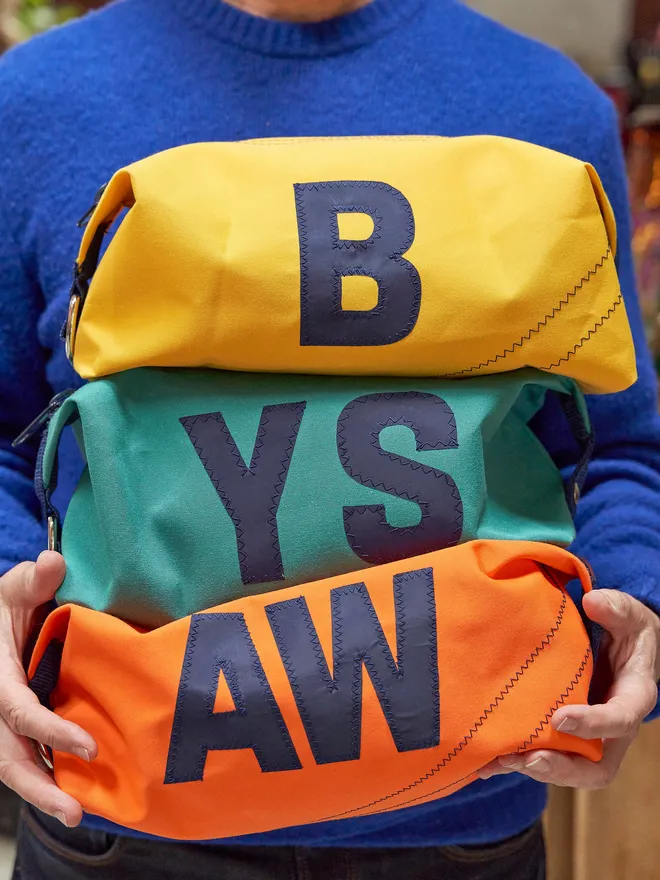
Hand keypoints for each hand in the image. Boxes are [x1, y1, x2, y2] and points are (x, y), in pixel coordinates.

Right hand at [0, 552, 95, 825]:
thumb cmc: (9, 604)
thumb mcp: (14, 588)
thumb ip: (32, 581)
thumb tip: (52, 562)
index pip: (19, 712)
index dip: (51, 731)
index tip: (89, 746)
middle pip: (8, 757)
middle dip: (39, 788)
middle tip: (75, 812)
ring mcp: (1, 720)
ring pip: (12, 765)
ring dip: (42, 792)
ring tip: (77, 814)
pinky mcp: (13, 728)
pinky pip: (24, 757)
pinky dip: (44, 778)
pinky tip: (74, 793)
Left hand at [478, 589, 659, 788]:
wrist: (621, 644)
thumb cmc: (626, 630)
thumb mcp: (628, 615)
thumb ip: (616, 609)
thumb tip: (593, 601)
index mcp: (633, 698)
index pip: (620, 719)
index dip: (593, 724)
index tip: (560, 719)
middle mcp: (613, 728)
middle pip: (595, 765)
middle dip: (562, 768)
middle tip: (529, 759)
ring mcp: (588, 736)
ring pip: (568, 768)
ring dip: (533, 768)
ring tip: (499, 761)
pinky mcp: (565, 735)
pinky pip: (546, 757)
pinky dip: (517, 761)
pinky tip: (486, 761)